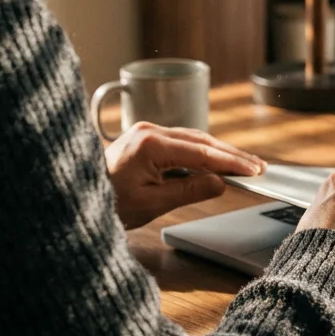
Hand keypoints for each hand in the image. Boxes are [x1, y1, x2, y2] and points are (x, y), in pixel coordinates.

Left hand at [106, 123, 265, 228]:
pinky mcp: (145, 138)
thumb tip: (220, 183)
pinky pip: (180, 142)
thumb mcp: (151, 204)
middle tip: (258, 167)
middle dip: (231, 154)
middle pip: (201, 140)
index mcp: (150, 144)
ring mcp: (147, 132)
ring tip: (244, 165)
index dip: (231, 162)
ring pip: (193, 139)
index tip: (254, 170)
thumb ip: (188, 191)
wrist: (75, 196)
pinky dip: (201, 153)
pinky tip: (216, 163)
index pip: (201, 152)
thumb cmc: (107, 203)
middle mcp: (149, 131)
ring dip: (218, 152)